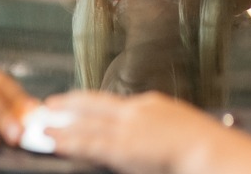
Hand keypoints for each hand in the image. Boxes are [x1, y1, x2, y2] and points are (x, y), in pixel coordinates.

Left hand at [43, 91, 230, 173]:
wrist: (208, 149)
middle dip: (71, 103)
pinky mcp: (121, 147)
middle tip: (50, 102)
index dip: (93, 102)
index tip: (78, 101)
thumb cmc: (203, 145)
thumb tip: (154, 137)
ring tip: (41, 123)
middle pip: (95, 104)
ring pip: (86, 123)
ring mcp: (127, 128)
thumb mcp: (180, 129)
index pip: (115, 103)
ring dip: (62, 123)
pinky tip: (53, 140)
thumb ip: (161, 130)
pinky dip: (68, 140)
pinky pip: (88, 143)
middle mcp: (135, 111)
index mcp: (151, 105)